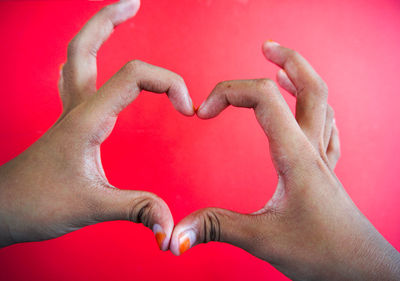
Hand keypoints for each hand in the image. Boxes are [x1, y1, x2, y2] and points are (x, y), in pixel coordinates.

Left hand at [0, 0, 193, 249]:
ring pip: (77, 58)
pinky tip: (98, 64)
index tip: (188, 111)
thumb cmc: (35, 204)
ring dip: (97, 33)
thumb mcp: (91, 206)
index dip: (169, 84)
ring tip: (119, 17)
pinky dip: (89, 60)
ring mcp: (69, 113)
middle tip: (133, 3)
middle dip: (109, 19)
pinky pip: (78, 79)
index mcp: (87, 119)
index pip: (134, 76)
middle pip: (85, 47)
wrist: (0, 210)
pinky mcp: (69, 124)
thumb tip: (170, 225)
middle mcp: (76, 108)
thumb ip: (136, 209)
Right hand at [170, 41, 399, 279]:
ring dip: (302, 78)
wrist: (362, 272)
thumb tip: (175, 233)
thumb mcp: (262, 240)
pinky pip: (326, 128)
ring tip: (282, 69)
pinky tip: (306, 113)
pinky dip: (315, 109)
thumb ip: (216, 228)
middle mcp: (312, 150)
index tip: (203, 113)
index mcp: (294, 156)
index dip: (227, 92)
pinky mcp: (326, 172)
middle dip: (287, 60)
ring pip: (322, 103)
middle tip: (266, 46)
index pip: (262, 98)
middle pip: (309, 87)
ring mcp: (324, 159)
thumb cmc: (321, 254)